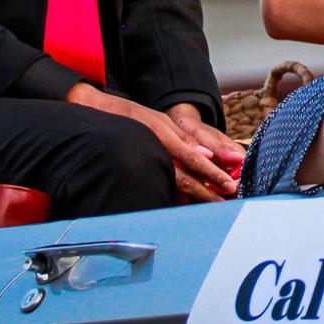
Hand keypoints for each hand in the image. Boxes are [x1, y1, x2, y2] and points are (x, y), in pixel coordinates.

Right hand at [63, 84, 239, 201]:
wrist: (93, 114)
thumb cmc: (131, 116)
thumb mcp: (159, 121)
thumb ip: (182, 139)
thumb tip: (206, 155)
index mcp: (163, 136)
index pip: (193, 158)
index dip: (212, 173)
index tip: (229, 184)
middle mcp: (155, 152)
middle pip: (185, 179)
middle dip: (207, 193)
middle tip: (226, 203)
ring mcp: (144, 164)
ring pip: (173, 187)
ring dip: (193, 199)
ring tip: (212, 209)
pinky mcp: (136, 174)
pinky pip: (159, 189)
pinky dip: (174, 200)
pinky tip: (185, 208)